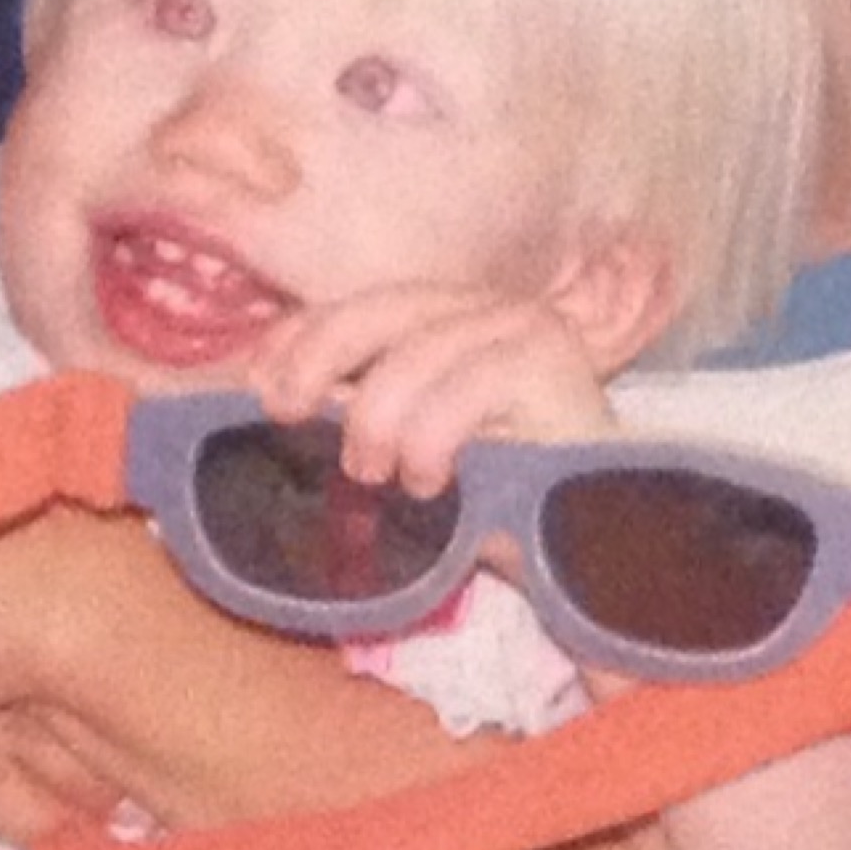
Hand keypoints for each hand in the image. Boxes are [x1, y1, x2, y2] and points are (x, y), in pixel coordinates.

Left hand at [243, 288, 615, 492]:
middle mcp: (491, 310)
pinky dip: (428, 443)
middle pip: (379, 310)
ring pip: (414, 356)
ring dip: (376, 422)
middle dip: (316, 359)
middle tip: (286, 415)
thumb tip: (270, 402)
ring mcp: (525, 330)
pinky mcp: (550, 364)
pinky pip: (461, 393)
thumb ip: (360, 415)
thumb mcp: (411, 452)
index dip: (300, 334)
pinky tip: (430, 483)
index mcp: (453, 321)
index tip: (257, 382)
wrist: (593, 545)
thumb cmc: (502, 504)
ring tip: (376, 473)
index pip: (361, 304)